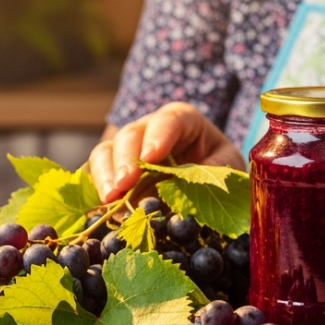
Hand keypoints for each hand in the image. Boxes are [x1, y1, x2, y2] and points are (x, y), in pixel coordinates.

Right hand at [89, 102, 243, 202]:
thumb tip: (191, 186)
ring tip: (110, 197)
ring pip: (107, 151)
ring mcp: (129, 149)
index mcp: (183, 120)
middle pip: (131, 134)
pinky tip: (101, 206)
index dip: (158, 135)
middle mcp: (150, 130)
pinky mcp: (115, 169)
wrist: (211, 179)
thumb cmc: (220, 165)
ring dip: (105, 174)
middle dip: (126, 159)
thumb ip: (214, 170)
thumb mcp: (227, 165)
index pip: (169, 119)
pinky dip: (97, 188)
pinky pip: (98, 172)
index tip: (151, 158)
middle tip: (124, 183)